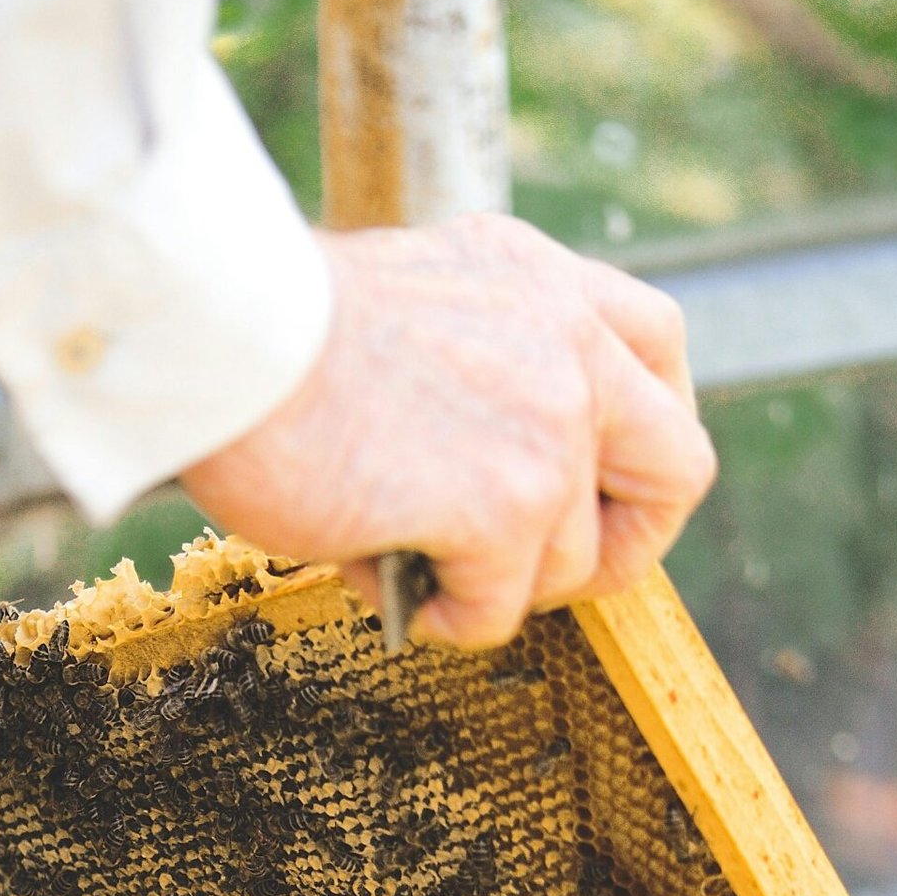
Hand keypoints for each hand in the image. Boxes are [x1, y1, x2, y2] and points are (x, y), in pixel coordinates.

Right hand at [181, 213, 717, 648]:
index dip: (640, 434)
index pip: (656, 348)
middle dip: (627, 543)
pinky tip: (377, 577)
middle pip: (678, 469)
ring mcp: (550, 426)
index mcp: (541, 279)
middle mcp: (569, 342)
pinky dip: (441, 617)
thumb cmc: (268, 336)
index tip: (594, 480)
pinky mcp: (506, 505)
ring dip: (492, 584)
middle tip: (550, 573)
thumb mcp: (408, 305)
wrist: (218, 337)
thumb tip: (477, 463)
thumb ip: (475, 358)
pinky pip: (499, 612)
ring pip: (571, 563)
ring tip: (401, 555)